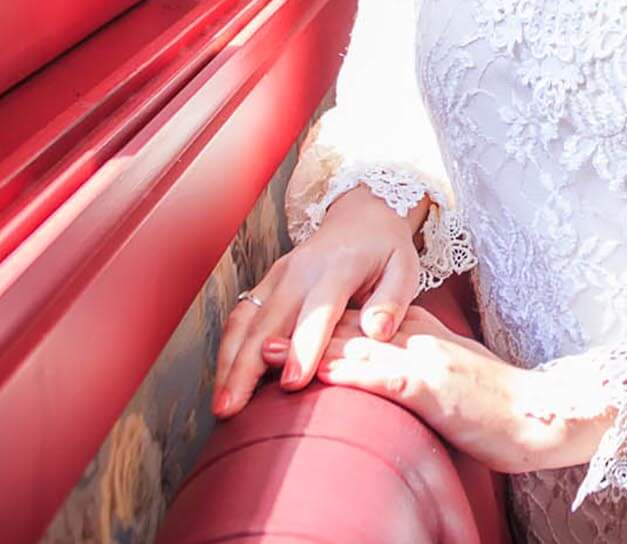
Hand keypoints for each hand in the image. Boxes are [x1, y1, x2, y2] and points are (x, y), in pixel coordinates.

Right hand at [214, 188, 421, 415]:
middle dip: (247, 367)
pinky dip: (228, 348)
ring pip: (245, 321)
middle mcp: (300, 271)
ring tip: (221, 405)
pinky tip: (223, 380)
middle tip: (231, 409)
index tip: (292, 384)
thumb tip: (378, 332)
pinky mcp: (266, 284)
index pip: (318, 312)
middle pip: (268, 322)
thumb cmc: (386, 251)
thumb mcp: (405, 268)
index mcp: (338, 268)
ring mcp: (278, 276)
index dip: (305, 348)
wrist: (362, 217)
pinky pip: (240, 316)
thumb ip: (393, 301)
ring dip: (229, 363)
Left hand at [295, 307, 615, 472]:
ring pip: (356, 347)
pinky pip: (382, 376)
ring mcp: (423, 358)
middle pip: (347, 328)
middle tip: (250, 336)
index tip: (272, 328)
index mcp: (418, 329)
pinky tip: (320, 374)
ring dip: (308, 349)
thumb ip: (411, 363)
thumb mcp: (448, 372)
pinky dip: (348, 373)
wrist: (538, 413)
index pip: (357, 321)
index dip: (312, 324)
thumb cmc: (494, 401)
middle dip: (297, 333)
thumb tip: (376, 370)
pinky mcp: (431, 386)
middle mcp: (415, 335)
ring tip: (264, 354)